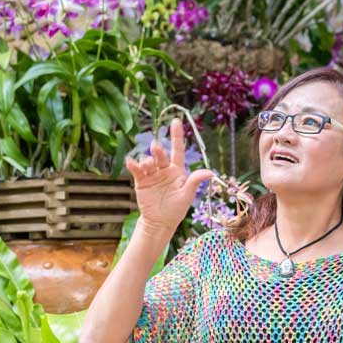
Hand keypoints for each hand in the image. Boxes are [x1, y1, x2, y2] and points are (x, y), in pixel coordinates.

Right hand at [125, 119, 214, 236]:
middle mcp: (164, 169)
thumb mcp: (187, 195)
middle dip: (158, 150)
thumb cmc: (177, 208)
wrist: (160, 221)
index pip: (177, 149)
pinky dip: (133, 165)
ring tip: (146, 166)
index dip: (176, 135)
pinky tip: (132, 162)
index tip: (175, 121)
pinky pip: (137, 170)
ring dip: (146, 160)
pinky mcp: (141, 181)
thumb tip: (210, 172)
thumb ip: (195, 181)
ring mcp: (152, 174)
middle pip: (161, 155)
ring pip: (148, 161)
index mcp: (178, 170)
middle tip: (156, 147)